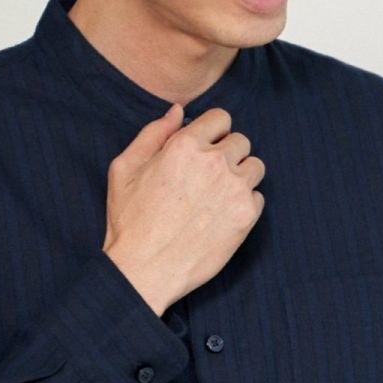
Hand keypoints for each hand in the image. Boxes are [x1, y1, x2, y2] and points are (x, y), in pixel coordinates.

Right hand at [102, 103, 265, 316]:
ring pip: (255, 167)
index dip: (212, 132)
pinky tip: (222, 216)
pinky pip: (258, 197)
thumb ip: (153, 134)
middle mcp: (214, 162)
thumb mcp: (124, 169)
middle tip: (208, 177)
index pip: (221, 118)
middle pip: (241, 141)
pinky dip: (244, 204)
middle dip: (227, 153)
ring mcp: (234, 189)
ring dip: (240, 176)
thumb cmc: (130, 222)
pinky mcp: (246, 216)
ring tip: (217, 196)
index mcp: (185, 146)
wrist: (145, 271)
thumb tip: (178, 111)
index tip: (204, 149)